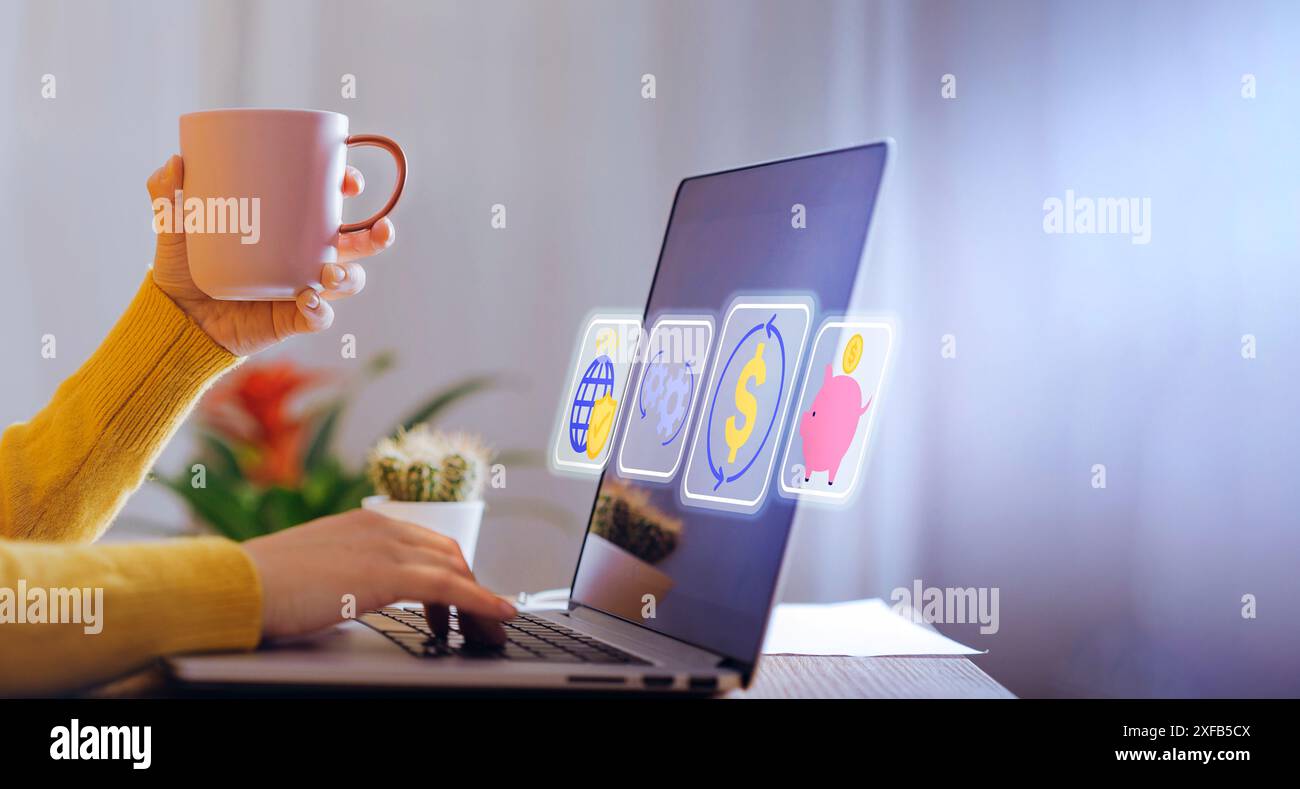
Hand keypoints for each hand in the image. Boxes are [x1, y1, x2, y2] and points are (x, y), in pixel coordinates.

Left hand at [146, 155, 395, 355]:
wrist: (175, 318)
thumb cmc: (182, 268)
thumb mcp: (176, 226)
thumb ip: (169, 194)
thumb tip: (174, 162)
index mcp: (288, 226)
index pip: (329, 203)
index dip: (347, 189)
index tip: (350, 182)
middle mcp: (303, 256)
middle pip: (354, 243)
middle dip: (376, 236)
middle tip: (380, 230)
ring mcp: (302, 288)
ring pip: (347, 281)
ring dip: (350, 276)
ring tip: (330, 275)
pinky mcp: (292, 319)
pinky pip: (320, 317)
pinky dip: (320, 311)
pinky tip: (308, 301)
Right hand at [241, 509, 515, 642]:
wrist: (236, 585)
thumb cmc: (263, 585)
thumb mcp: (317, 571)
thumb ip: (346, 574)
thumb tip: (356, 596)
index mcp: (365, 522)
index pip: (428, 544)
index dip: (454, 575)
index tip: (462, 604)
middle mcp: (381, 526)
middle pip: (449, 556)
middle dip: (472, 590)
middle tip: (482, 624)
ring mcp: (386, 547)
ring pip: (455, 572)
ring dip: (480, 604)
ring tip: (490, 633)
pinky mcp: (386, 574)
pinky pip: (450, 588)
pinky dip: (481, 602)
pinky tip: (497, 616)